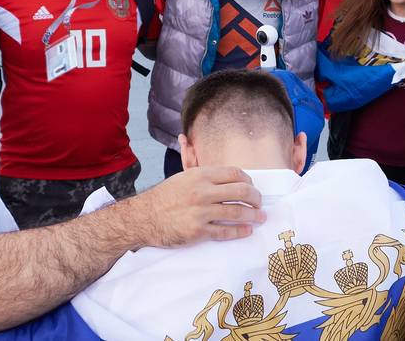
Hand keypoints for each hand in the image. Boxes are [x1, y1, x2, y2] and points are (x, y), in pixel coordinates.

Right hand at [129, 166, 264, 245]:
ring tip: (260, 217)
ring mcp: (201, 212)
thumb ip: (204, 174)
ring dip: (254, 215)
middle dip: (256, 198)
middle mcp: (203, 191)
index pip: (235, 173)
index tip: (252, 187)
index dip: (248, 180)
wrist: (143, 217)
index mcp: (200, 175)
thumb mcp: (183, 177)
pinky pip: (226, 231)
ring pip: (237, 212)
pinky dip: (241, 231)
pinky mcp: (198, 231)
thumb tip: (228, 175)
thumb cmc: (164, 197)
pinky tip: (247, 230)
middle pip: (241, 191)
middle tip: (259, 203)